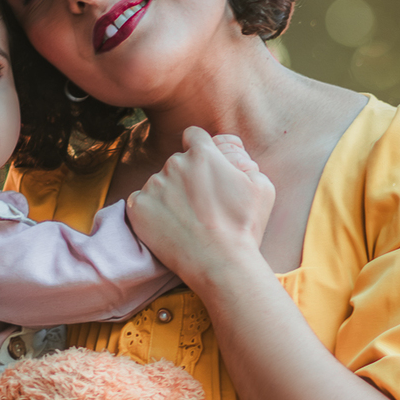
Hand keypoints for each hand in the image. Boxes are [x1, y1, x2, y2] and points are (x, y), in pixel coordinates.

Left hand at [127, 128, 274, 290]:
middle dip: (186, 178)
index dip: (198, 150)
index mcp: (203, 154)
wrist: (221, 264)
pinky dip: (150, 212)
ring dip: (168, 196)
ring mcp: (153, 185)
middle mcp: (174, 163)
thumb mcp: (262, 186)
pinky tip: (167, 227)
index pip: (193, 135)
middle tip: (199, 206)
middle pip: (176, 163)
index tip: (201, 168)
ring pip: (158, 184)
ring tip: (185, 221)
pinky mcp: (138, 207)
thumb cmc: (244, 227)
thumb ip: (244, 162)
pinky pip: (140, 202)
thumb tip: (231, 158)